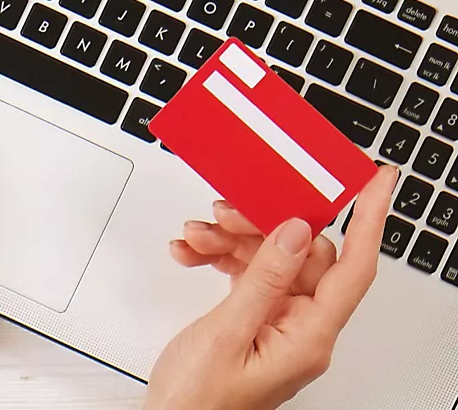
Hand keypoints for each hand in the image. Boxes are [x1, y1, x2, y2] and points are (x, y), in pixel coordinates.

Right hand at [146, 166, 397, 409]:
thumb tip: (296, 234)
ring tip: (197, 239)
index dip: (370, 219)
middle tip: (226, 212)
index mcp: (308, 337)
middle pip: (301, 255)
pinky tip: (193, 254)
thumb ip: (264, 280)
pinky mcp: (255, 321)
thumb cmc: (196, 401)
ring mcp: (278, 324)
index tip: (376, 180)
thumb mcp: (226, 334)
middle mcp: (301, 329)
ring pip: (270, 259)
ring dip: (231, 240)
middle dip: (260, 225)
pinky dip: (220, 258)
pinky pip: (248, 275)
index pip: (354, 268)